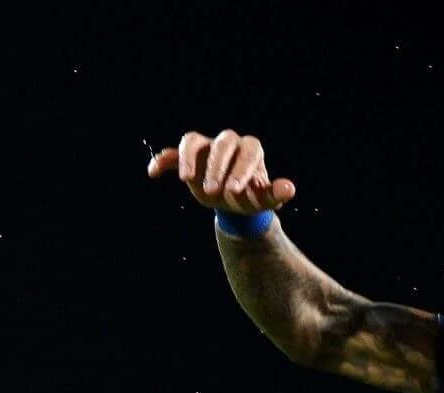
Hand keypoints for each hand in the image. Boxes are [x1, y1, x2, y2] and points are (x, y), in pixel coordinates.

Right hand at [149, 130, 296, 215]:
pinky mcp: (187, 158)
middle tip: (213, 191)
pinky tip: (154, 172)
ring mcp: (205, 149)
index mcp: (250, 151)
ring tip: (186, 180)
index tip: (234, 190)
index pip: (249, 150)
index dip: (242, 168)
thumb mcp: (263, 200)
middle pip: (223, 142)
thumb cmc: (249, 197)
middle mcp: (228, 144)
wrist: (232, 202)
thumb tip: (289, 188)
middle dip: (217, 166)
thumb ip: (275, 194)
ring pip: (194, 140)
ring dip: (189, 158)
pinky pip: (171, 153)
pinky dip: (163, 160)